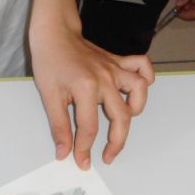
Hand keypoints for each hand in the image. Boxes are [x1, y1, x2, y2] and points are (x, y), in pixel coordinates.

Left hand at [30, 21, 154, 168]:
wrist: (55, 33)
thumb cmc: (49, 61)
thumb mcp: (48, 95)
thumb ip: (59, 125)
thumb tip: (63, 152)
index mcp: (86, 87)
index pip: (89, 127)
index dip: (85, 149)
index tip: (81, 162)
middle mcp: (106, 78)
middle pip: (121, 116)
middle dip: (117, 142)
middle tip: (107, 156)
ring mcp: (115, 68)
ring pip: (140, 90)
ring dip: (136, 109)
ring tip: (123, 122)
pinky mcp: (119, 61)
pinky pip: (143, 66)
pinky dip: (146, 78)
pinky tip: (136, 91)